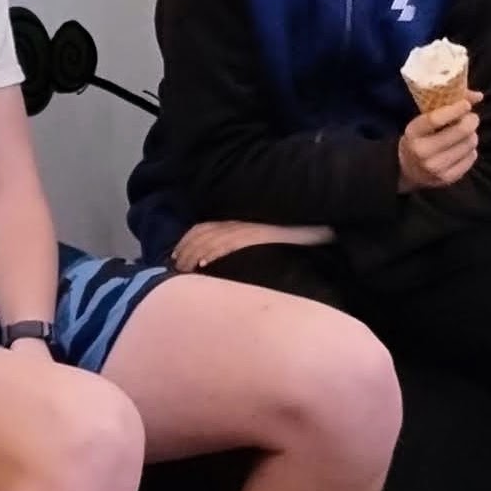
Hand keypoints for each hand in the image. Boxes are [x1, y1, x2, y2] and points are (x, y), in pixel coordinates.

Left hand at [171, 218, 330, 271]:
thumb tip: (220, 263)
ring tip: (182, 270)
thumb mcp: (259, 237)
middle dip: (184, 250)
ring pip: (212, 239)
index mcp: (237, 221)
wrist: (316, 227)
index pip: (203, 227)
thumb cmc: (289, 236)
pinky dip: (213, 253)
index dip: (185, 241)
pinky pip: (230, 243)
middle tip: (174, 268)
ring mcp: (249, 228)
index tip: (174, 256)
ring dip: (193, 254)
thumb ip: (241, 244)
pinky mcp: (259, 235)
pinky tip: (203, 264)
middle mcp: (239, 222)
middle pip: (202, 233)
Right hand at [396, 93, 481, 190]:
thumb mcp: (423, 120)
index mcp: (413, 133)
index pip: (435, 119)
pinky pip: (471, 158)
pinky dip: (471, 150)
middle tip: (472, 118)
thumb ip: (447, 105)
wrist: (407, 170)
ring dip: (472, 135)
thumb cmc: (420, 138)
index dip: (455, 109)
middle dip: (471, 121)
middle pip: (460, 131)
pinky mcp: (447, 178)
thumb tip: (478, 96)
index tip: (466, 104)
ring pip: (469, 144)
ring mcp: (435, 167)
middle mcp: (423, 151)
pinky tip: (462, 149)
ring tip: (465, 134)